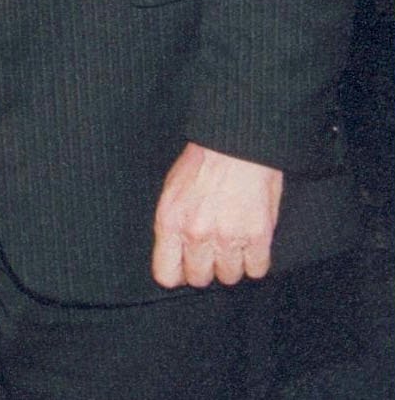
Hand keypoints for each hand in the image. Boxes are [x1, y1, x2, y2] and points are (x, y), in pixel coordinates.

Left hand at [151, 141, 282, 287]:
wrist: (235, 144)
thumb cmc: (201, 164)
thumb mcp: (172, 190)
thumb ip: (172, 225)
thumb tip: (174, 255)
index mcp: (170, 221)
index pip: (166, 274)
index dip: (177, 274)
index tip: (185, 268)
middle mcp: (196, 233)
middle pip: (200, 279)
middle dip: (206, 267)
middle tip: (212, 250)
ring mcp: (227, 237)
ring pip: (229, 277)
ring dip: (232, 263)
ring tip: (233, 241)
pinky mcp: (257, 236)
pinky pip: (257, 270)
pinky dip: (255, 260)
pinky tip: (251, 242)